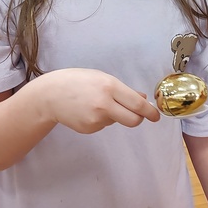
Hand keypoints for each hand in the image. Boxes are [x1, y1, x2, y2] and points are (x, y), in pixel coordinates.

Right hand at [36, 68, 159, 133]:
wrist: (51, 95)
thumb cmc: (78, 81)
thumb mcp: (102, 78)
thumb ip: (123, 90)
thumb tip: (142, 98)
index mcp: (109, 87)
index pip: (137, 104)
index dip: (149, 112)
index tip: (156, 116)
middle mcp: (104, 104)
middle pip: (133, 120)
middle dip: (138, 119)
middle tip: (138, 115)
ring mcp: (96, 119)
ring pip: (117, 121)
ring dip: (114, 114)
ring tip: (96, 102)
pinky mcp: (89, 129)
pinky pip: (104, 125)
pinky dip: (101, 119)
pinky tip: (88, 110)